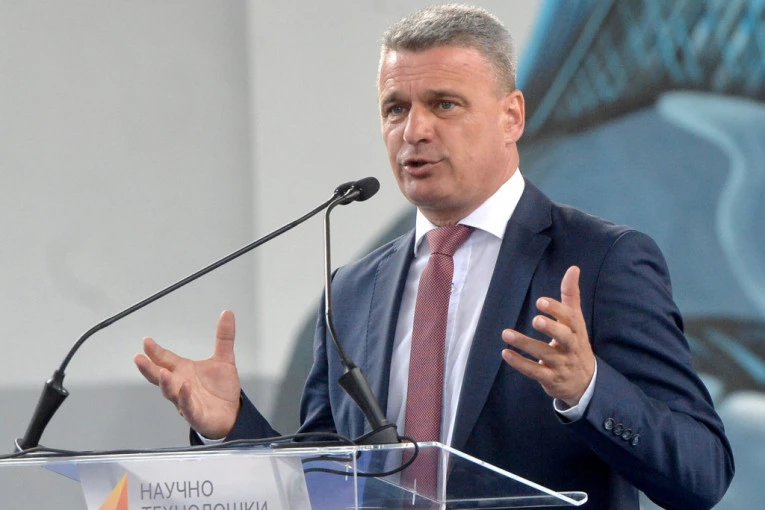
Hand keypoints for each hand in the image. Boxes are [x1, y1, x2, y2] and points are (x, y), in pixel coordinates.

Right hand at [134, 310, 241, 438]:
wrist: (232, 413)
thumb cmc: (221, 389)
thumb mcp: (224, 359)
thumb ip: (224, 337)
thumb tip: (227, 313)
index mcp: (184, 371)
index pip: (166, 359)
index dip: (155, 351)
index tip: (146, 341)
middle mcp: (181, 385)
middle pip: (160, 377)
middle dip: (149, 368)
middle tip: (139, 358)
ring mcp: (186, 401)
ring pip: (171, 393)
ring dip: (166, 383)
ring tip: (162, 372)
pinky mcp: (196, 415)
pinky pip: (188, 407)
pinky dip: (185, 398)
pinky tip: (185, 388)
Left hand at [501, 266, 594, 406]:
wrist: (585, 382)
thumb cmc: (575, 344)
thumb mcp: (576, 321)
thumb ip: (571, 295)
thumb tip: (573, 268)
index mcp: (577, 330)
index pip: (571, 319)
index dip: (557, 310)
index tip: (541, 302)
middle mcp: (571, 347)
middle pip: (565, 337)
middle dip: (551, 328)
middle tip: (535, 320)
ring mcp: (561, 364)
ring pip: (544, 354)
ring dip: (525, 344)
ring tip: (506, 334)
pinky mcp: (550, 378)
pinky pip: (535, 371)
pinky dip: (520, 363)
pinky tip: (506, 353)